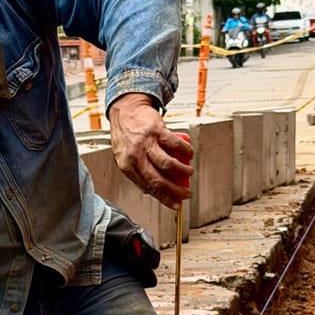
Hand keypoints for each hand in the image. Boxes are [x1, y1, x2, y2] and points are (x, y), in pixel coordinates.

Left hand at [108, 93, 193, 208]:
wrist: (126, 110)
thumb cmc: (126, 134)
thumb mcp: (126, 157)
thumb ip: (139, 172)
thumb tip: (156, 190)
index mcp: (127, 166)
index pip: (147, 187)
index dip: (164, 198)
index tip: (175, 204)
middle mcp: (135, 155)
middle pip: (158, 179)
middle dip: (176, 190)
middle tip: (186, 193)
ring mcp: (146, 143)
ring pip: (168, 164)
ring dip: (182, 171)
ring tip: (188, 172)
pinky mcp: (157, 130)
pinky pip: (175, 144)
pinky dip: (185, 151)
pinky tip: (188, 154)